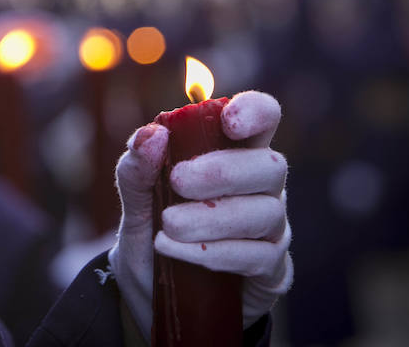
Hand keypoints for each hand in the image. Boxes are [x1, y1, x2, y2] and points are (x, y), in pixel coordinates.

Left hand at [108, 91, 292, 339]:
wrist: (150, 296)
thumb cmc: (152, 234)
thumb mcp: (135, 203)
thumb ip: (137, 169)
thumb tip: (150, 134)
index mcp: (235, 153)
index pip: (264, 118)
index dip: (255, 112)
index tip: (228, 122)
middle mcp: (262, 187)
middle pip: (271, 166)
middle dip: (223, 171)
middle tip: (177, 181)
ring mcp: (273, 229)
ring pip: (265, 213)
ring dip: (212, 217)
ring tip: (168, 226)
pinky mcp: (272, 270)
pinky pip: (259, 257)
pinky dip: (215, 253)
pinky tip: (176, 251)